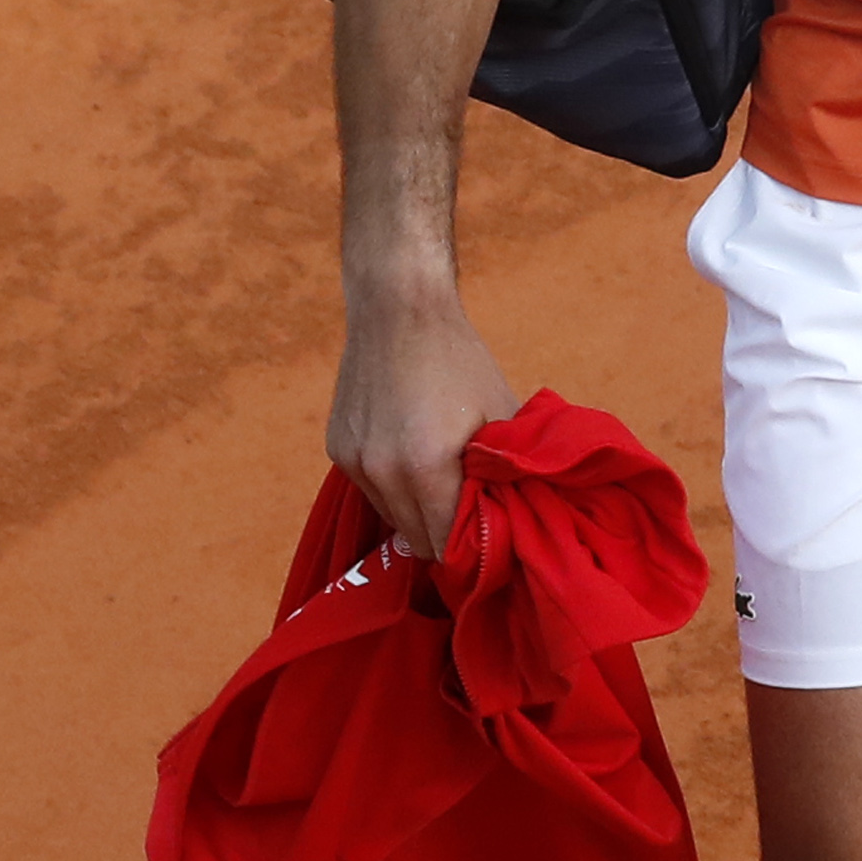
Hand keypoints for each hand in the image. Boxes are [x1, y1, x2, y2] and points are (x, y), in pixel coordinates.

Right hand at [326, 288, 516, 556]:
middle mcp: (382, 472)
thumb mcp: (499, 415)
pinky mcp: (338, 451)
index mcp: (426, 467)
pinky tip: (415, 460)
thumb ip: (508, 472)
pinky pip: (373, 492)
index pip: (447, 544)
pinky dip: (395, 489)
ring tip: (445, 486)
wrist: (398, 310)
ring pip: (393, 519)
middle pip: (418, 540)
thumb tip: (522, 518)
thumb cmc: (459, 361)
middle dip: (447, 536)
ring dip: (419, 514)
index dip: (474, 550)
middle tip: (474, 519)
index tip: (493, 545)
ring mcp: (354, 463)